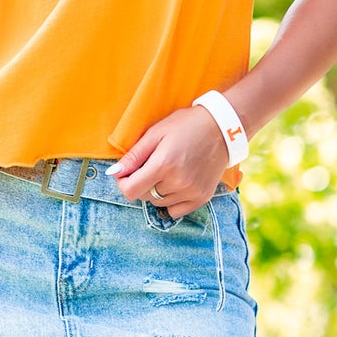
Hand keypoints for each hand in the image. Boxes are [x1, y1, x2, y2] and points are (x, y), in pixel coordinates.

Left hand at [107, 106, 229, 216]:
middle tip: (151, 166)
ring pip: (158, 203)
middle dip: (141, 183)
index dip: (123, 183)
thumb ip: (134, 156)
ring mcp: (191, 192)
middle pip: (144, 196)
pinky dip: (170, 201)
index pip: (130, 190)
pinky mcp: (202, 198)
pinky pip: (175, 211)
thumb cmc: (186, 125)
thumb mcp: (156, 133)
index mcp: (164, 164)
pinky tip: (177, 183)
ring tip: (168, 171)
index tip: (126, 174)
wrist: (222, 128)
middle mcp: (178, 182)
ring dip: (156, 191)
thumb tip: (114, 173)